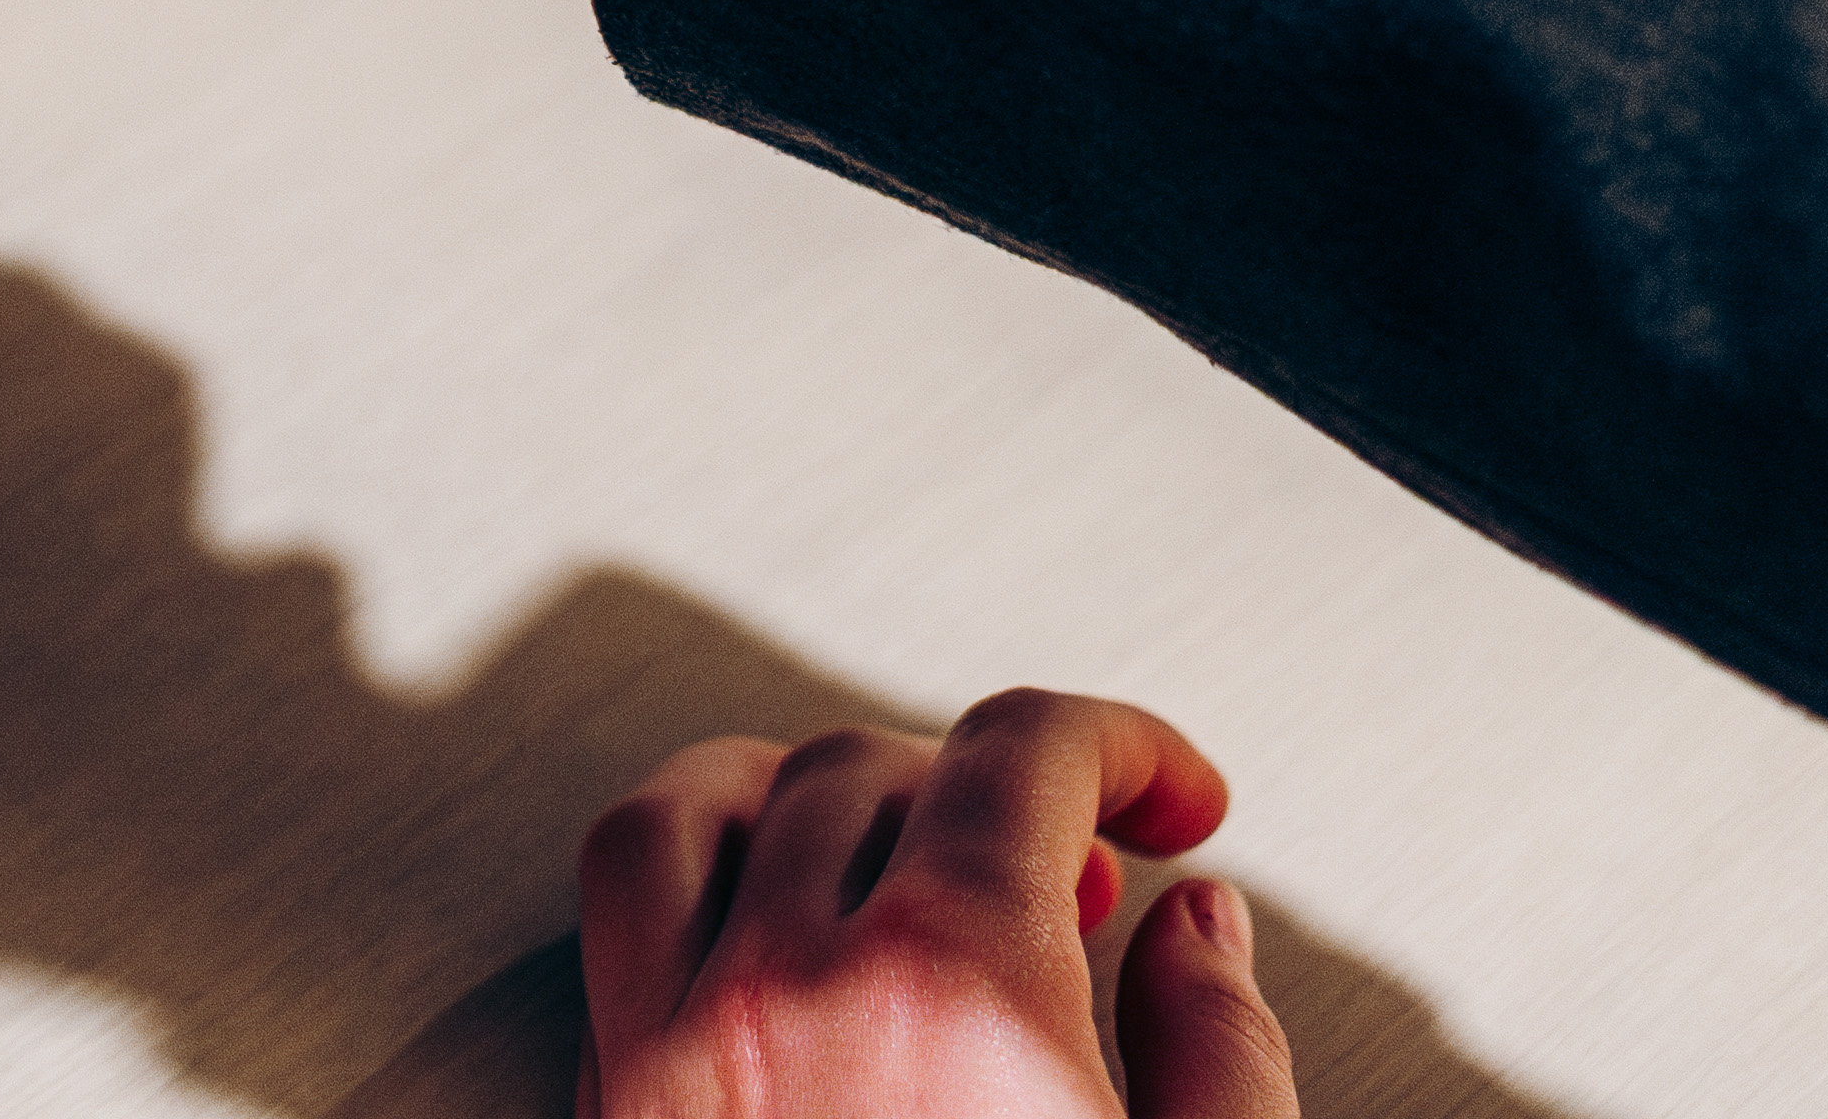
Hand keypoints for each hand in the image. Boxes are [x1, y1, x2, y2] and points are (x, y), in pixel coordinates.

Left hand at [577, 693, 1295, 1118]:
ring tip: (897, 850)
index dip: (1125, 746)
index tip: (1169, 795)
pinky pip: (613, 928)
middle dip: (988, 792)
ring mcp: (672, 1060)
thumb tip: (1198, 930)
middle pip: (873, 766)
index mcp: (955, 997)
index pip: (1022, 750)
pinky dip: (693, 886)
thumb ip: (1220, 1053)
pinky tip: (771, 941)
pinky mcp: (607, 1117)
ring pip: (701, 812)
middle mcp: (790, 1001)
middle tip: (1074, 868)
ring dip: (808, 798)